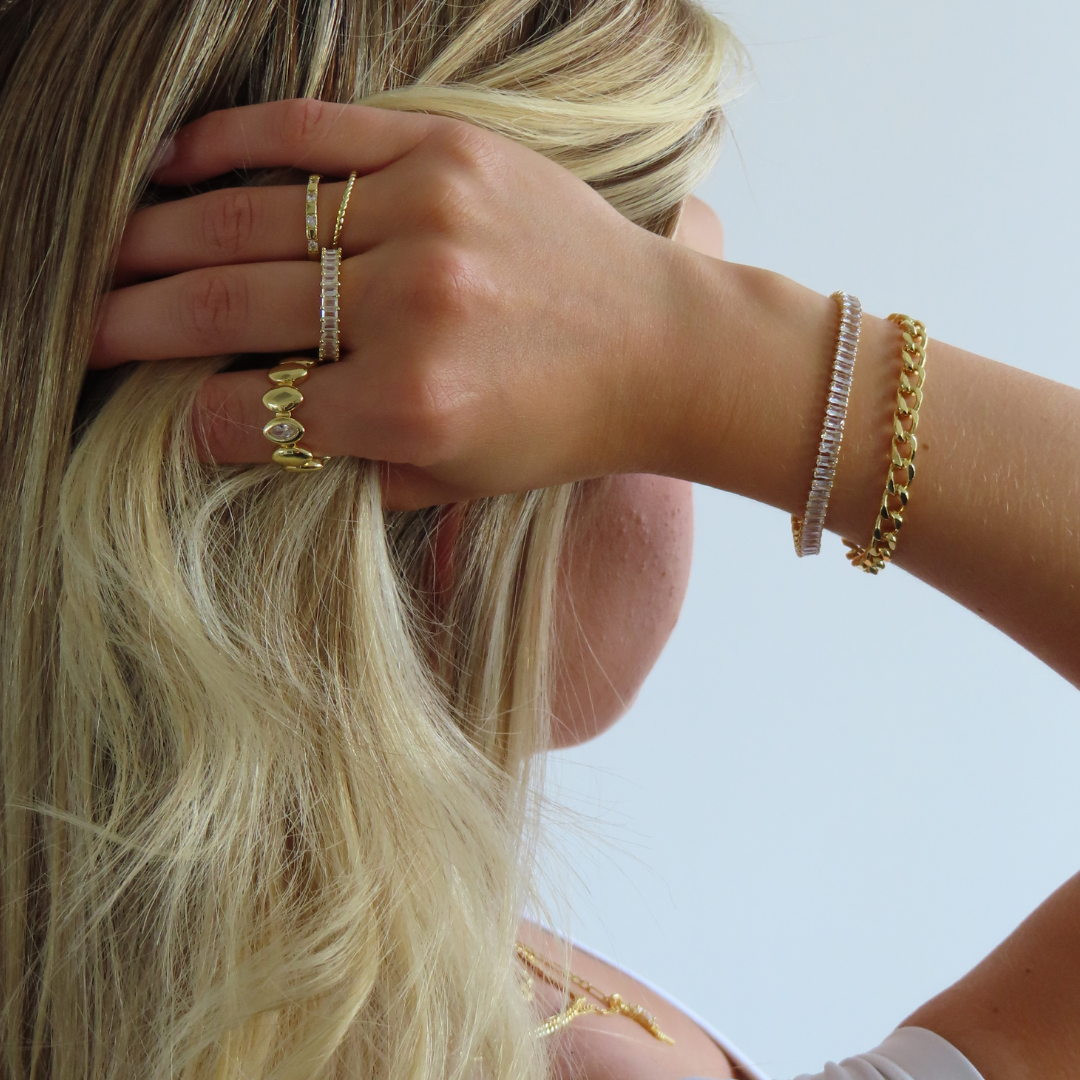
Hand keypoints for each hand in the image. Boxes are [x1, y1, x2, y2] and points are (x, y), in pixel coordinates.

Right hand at [95, 99, 683, 507]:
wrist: (662, 349)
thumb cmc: (562, 427)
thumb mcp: (456, 481)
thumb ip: (349, 468)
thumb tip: (253, 437)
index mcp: (412, 406)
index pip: (254, 411)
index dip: (193, 420)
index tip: (163, 415)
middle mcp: (412, 308)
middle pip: (228, 308)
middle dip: (137, 325)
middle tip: (87, 329)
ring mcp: (430, 217)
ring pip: (249, 219)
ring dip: (160, 238)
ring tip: (110, 255)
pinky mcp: (451, 152)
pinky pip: (313, 133)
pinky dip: (232, 143)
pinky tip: (176, 162)